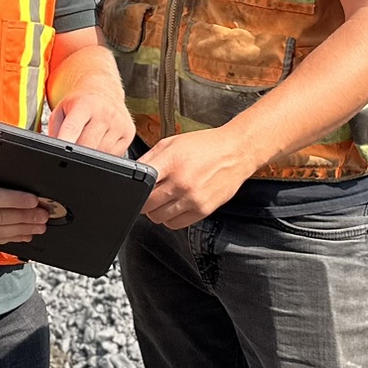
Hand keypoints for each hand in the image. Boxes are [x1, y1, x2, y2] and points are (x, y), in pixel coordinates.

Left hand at [47, 91, 136, 155]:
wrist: (104, 89)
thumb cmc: (80, 101)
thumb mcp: (61, 109)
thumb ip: (54, 130)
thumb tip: (54, 152)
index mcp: (85, 104)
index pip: (73, 127)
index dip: (66, 141)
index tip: (61, 152)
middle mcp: (105, 112)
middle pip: (87, 145)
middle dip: (76, 152)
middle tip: (71, 149)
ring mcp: (119, 123)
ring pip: (101, 153)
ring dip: (91, 154)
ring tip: (87, 140)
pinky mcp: (129, 133)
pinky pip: (113, 154)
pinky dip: (104, 154)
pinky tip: (99, 142)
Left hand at [139, 129, 256, 229]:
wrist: (235, 152)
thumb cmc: (204, 146)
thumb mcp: (172, 143)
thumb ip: (150, 158)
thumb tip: (131, 172)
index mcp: (171, 162)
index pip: (141, 185)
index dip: (134, 188)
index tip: (135, 188)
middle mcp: (181, 182)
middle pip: (147, 205)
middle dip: (144, 201)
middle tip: (150, 193)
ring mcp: (192, 198)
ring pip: (158, 218)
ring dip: (156, 211)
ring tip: (164, 199)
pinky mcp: (203, 210)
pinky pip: (175, 224)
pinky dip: (170, 218)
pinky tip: (176, 205)